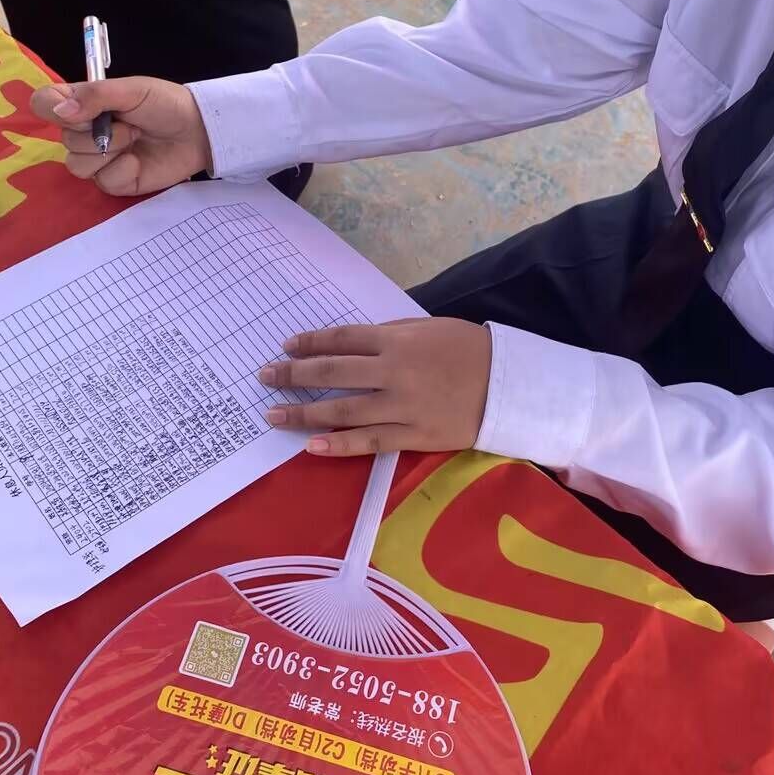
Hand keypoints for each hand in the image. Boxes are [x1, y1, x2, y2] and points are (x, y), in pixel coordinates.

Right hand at [29, 77, 212, 195]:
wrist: (197, 131)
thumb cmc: (164, 103)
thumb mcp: (131, 90)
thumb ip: (94, 96)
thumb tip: (60, 112)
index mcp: (82, 104)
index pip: (43, 104)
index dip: (53, 109)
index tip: (78, 111)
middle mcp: (84, 132)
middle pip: (63, 140)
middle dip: (98, 133)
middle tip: (129, 124)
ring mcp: (97, 159)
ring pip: (77, 165)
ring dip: (110, 152)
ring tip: (135, 140)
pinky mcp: (113, 182)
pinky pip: (102, 182)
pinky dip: (123, 171)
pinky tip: (138, 162)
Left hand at [257, 319, 491, 456]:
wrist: (508, 385)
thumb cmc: (467, 350)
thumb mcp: (427, 328)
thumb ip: (389, 334)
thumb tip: (350, 342)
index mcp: (397, 340)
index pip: (341, 340)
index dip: (310, 343)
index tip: (286, 347)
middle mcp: (394, 372)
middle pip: (333, 373)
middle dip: (293, 375)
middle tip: (264, 378)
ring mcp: (403, 407)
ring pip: (344, 410)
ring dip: (304, 413)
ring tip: (274, 416)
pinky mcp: (415, 436)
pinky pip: (370, 442)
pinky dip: (340, 444)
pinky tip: (312, 446)